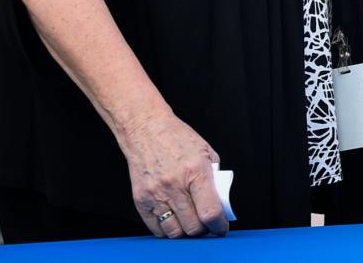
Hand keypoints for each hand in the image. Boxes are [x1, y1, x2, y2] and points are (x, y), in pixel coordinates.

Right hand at [118, 111, 227, 237]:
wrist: (146, 129)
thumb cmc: (177, 138)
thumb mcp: (206, 152)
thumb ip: (214, 177)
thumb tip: (221, 201)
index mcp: (196, 171)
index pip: (210, 212)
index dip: (219, 225)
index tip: (221, 227)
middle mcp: (175, 185)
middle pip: (193, 227)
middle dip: (204, 229)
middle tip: (206, 224)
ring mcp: (156, 194)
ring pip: (175, 232)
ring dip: (186, 232)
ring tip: (190, 222)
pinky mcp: (141, 200)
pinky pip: (156, 228)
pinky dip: (168, 230)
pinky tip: (174, 220)